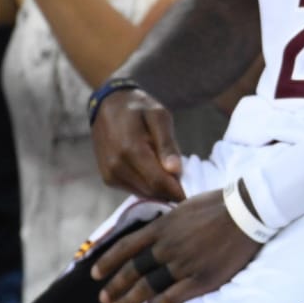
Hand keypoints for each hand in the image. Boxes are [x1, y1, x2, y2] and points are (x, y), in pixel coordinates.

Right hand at [91, 86, 185, 201]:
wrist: (108, 105)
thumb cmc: (138, 107)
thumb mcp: (159, 116)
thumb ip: (167, 143)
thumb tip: (175, 171)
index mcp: (130, 149)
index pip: (158, 182)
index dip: (177, 191)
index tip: (195, 196)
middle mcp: (116, 166)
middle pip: (151, 191)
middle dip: (171, 191)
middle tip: (188, 184)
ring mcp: (110, 174)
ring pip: (143, 193)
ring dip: (160, 190)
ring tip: (173, 175)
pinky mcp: (108, 179)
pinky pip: (134, 190)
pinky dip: (148, 186)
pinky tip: (157, 172)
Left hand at [91, 190, 259, 302]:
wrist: (247, 211)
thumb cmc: (219, 205)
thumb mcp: (185, 207)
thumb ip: (168, 223)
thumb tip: (155, 233)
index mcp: (163, 226)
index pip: (127, 247)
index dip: (108, 262)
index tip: (95, 274)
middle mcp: (168, 246)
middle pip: (133, 271)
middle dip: (114, 288)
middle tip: (102, 301)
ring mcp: (183, 264)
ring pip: (148, 288)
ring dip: (128, 302)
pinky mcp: (200, 279)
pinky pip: (173, 297)